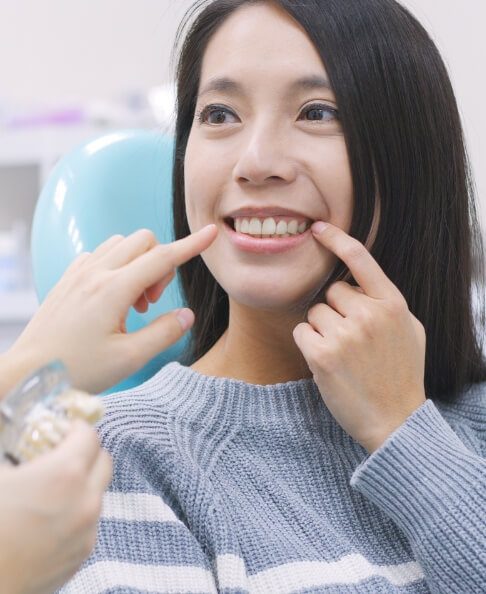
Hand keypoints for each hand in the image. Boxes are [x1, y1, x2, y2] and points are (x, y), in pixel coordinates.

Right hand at [0, 421, 111, 593]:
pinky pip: (89, 522)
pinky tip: (50, 517)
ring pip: (98, 492)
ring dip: (83, 483)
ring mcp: (87, 531)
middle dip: (86, 452)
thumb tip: (22, 439)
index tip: (62, 430)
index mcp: (65, 474)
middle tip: (62, 454)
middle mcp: (86, 501)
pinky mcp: (82, 555)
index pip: (90, 436)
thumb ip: (13, 448)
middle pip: (104, 461)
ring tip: (52, 489)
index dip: (75, 428)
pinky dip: (77, 512)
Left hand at [3, 225, 217, 393]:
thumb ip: (164, 332)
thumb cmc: (77, 370)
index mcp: (113, 290)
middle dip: (160, 264)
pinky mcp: (67, 280)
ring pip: (121, 245)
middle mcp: (95, 273)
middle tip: (151, 303)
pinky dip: (117, 266)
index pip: (163, 258)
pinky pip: (100, 255)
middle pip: (143, 241)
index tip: (211, 233)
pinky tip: (112, 298)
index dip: (191, 246)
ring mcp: (78, 273)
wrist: (27, 375)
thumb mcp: (129, 358)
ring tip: (132, 303)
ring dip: (138, 264)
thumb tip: (187, 315)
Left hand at [293, 222, 425, 453]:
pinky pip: (301, 332)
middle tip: (350, 339)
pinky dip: (309, 344)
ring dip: (321, 330)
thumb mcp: (409, 331)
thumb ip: (387, 303)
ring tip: (342, 354)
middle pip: (331, 292)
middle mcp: (369, 314)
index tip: (318, 228)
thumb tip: (360, 283)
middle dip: (335, 311)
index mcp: (393, 304)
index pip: (360, 259)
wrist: (395, 420)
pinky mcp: (322, 355)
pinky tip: (327, 362)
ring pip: (314, 313)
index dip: (337, 239)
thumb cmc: (402, 375)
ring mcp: (345, 334)